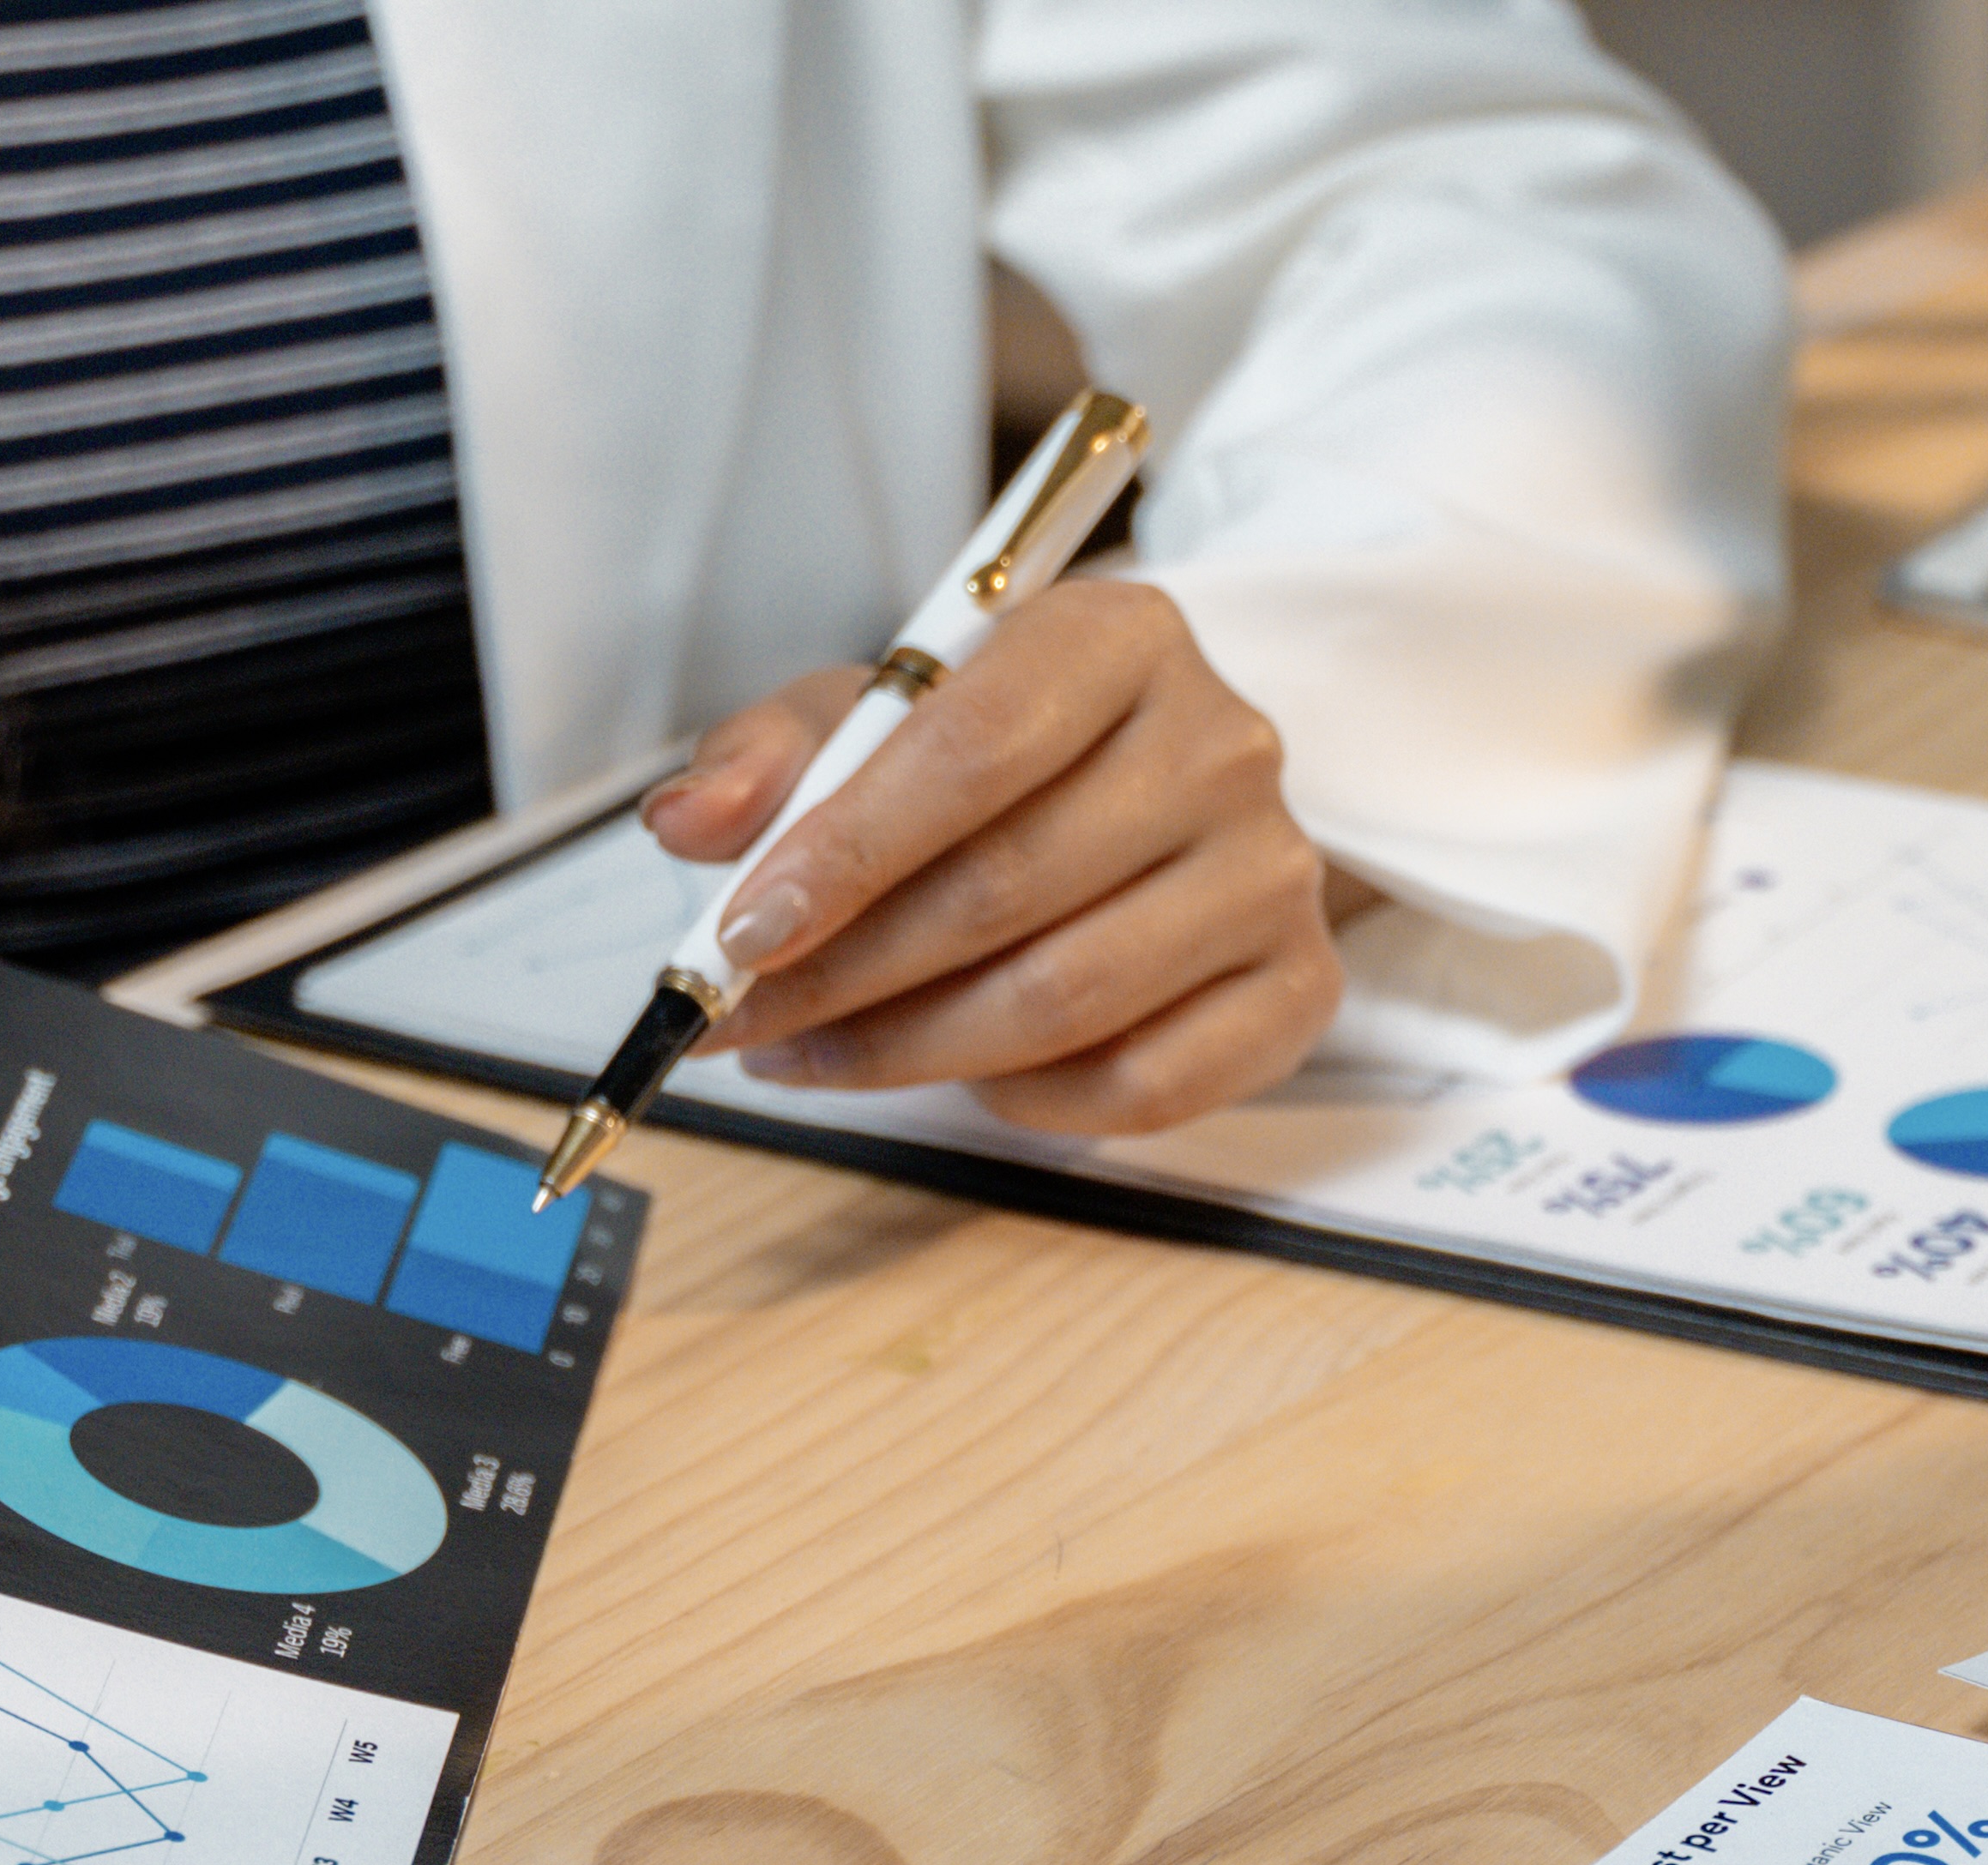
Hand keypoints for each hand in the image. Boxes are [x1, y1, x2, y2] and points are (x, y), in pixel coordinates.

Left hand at [637, 579, 1345, 1134]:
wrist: (1163, 795)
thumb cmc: (1005, 754)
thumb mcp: (884, 715)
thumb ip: (778, 752)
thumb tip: (689, 823)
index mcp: (1119, 640)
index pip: (973, 750)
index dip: (845, 853)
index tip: (739, 935)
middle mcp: (1221, 745)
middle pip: (1008, 888)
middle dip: (845, 973)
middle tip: (737, 1021)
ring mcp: (1271, 872)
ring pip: (1065, 1001)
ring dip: (909, 1050)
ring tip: (813, 1055)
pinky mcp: (1297, 987)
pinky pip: (1144, 1084)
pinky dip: (1030, 1102)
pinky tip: (963, 1077)